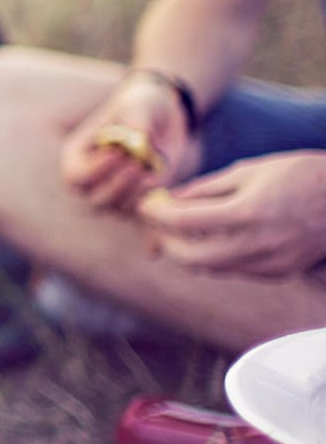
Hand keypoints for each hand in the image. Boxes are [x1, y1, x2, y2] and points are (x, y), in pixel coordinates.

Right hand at [59, 72, 192, 211]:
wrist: (163, 116)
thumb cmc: (141, 104)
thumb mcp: (138, 101)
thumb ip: (136, 115)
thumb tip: (140, 136)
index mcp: (76, 155)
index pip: (76, 175)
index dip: (97, 169)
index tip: (121, 153)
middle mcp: (89, 179)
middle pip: (92, 199)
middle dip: (116, 186)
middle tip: (137, 166)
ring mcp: (111, 192)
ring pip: (115, 208)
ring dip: (133, 193)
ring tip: (150, 170)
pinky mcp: (135, 200)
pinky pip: (136, 215)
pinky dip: (147, 205)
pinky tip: (156, 185)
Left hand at [138, 151, 325, 277]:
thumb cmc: (300, 174)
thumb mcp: (249, 171)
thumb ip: (205, 189)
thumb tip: (169, 200)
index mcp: (249, 211)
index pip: (184, 221)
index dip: (156, 214)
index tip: (144, 206)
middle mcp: (259, 243)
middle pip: (191, 257)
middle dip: (166, 242)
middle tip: (155, 227)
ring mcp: (272, 263)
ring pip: (211, 268)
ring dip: (188, 253)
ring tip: (179, 232)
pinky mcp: (280, 273)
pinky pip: (235, 270)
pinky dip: (215, 258)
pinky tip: (211, 239)